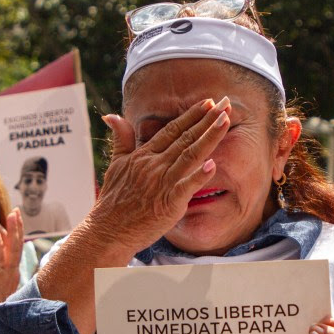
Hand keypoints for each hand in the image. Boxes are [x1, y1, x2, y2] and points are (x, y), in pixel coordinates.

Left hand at [0, 208, 24, 321]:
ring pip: (13, 248)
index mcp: (13, 274)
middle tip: (16, 210)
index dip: (13, 233)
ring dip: (12, 229)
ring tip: (11, 214)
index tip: (8, 219)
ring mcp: (7, 275)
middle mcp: (13, 272)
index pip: (15, 249)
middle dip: (17, 226)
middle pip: (18, 244)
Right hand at [91, 97, 230, 252]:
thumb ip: (121, 139)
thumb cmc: (113, 200)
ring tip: (226, 120)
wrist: (108, 230)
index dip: (192, 115)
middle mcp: (154, 164)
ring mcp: (162, 182)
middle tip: (226, 103)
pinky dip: (199, 176)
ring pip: (190, 154)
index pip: (172, 130)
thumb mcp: (116, 164)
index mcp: (144, 155)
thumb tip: (112, 116)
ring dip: (210, 136)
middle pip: (186, 137)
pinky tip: (213, 164)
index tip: (208, 102)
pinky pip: (186, 186)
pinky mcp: (168, 202)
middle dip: (207, 119)